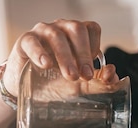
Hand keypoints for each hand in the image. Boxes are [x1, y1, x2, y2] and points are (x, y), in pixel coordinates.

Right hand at [2, 19, 118, 96]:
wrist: (24, 88)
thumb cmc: (52, 82)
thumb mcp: (77, 84)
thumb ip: (96, 81)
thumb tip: (112, 77)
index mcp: (75, 35)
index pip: (91, 29)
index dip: (95, 47)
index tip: (93, 69)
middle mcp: (60, 28)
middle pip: (76, 29)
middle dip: (83, 54)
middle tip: (85, 76)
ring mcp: (42, 33)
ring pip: (56, 35)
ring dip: (66, 57)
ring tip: (70, 76)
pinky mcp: (24, 41)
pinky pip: (32, 41)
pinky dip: (40, 53)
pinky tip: (46, 65)